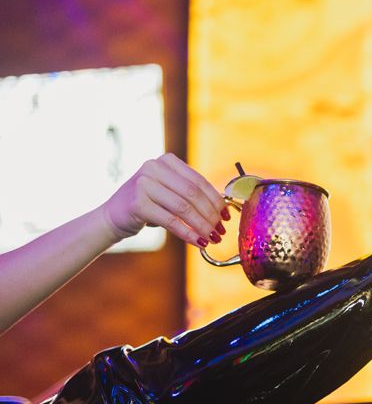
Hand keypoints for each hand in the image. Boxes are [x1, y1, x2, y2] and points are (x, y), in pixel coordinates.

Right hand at [101, 153, 228, 247]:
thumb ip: (190, 194)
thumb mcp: (169, 192)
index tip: (226, 216)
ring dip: (202, 226)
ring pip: (184, 208)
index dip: (216, 200)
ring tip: (212, 238)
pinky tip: (198, 242)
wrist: (113, 217)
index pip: (198, 181)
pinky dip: (187, 233)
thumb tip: (223, 211)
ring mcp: (144, 183)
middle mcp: (154, 167)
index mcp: (166, 161)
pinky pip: (171, 221)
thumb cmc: (147, 205)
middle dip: (211, 215)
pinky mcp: (138, 203)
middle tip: (221, 231)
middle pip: (193, 194)